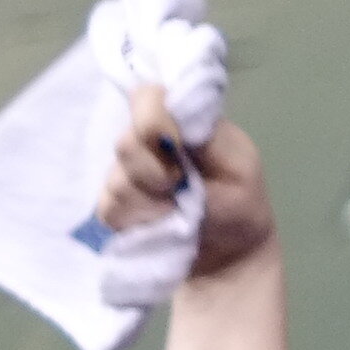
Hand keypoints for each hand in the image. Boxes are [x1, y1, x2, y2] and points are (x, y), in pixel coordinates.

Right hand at [110, 83, 274, 273]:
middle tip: (181, 186)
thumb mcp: (240, 167)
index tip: (175, 144)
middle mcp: (148, 143)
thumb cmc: (240, 204)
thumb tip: (172, 124)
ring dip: (150, 201)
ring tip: (177, 209)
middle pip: (125, 142)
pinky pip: (108, 208)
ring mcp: (126, 174)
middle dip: (155, 171)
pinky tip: (159, 223)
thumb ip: (206, 141)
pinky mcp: (115, 205)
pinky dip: (137, 219)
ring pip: (116, 180)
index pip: (147, 96)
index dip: (151, 119)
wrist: (228, 253)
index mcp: (181, 123)